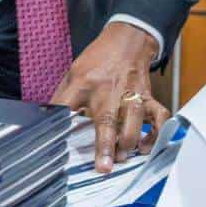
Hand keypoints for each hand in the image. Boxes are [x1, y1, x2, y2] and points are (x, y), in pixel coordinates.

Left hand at [53, 21, 168, 172]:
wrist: (128, 39)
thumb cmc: (98, 61)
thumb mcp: (72, 74)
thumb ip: (61, 99)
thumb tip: (46, 122)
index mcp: (84, 83)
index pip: (67, 104)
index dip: (60, 122)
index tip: (56, 141)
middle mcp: (109, 90)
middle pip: (107, 119)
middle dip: (107, 144)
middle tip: (105, 167)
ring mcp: (131, 93)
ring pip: (135, 119)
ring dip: (130, 141)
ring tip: (123, 157)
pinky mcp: (148, 96)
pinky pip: (159, 115)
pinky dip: (157, 132)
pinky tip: (147, 146)